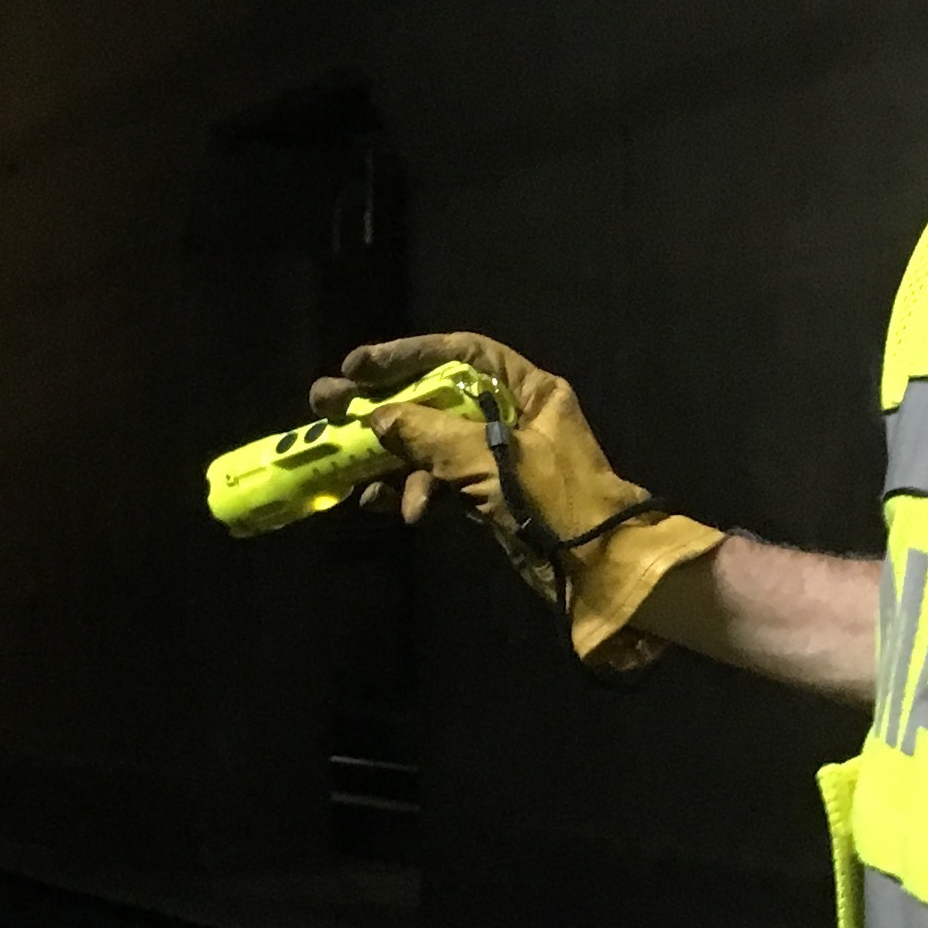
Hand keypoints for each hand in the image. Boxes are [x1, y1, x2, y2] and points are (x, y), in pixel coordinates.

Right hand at [309, 332, 724, 668]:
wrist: (601, 574)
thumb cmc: (557, 503)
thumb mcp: (490, 460)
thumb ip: (429, 434)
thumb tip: (378, 419)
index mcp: (528, 391)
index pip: (461, 353)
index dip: (408, 354)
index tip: (359, 367)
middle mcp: (513, 417)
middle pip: (436, 399)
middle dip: (384, 409)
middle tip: (327, 407)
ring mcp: (499, 459)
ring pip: (432, 447)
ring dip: (392, 461)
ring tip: (351, 477)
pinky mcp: (490, 498)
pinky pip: (440, 485)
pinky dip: (412, 493)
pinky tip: (384, 506)